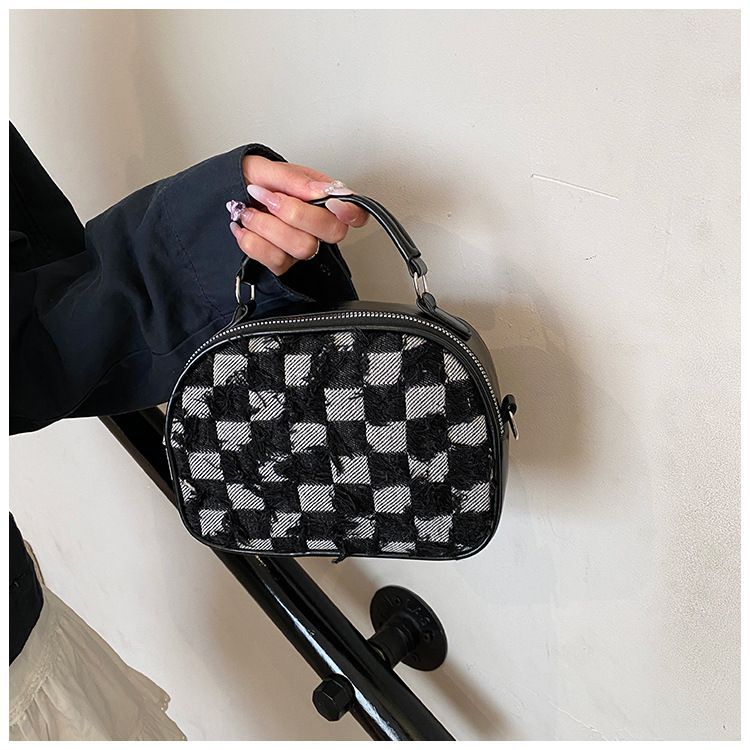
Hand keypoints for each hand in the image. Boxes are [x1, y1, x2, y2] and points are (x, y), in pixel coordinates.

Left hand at [228, 155, 368, 274]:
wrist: (220, 197)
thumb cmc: (247, 179)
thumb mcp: (267, 168)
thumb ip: (295, 180)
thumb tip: (323, 190)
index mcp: (322, 197)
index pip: (355, 211)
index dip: (352, 212)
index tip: (335, 205)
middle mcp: (317, 224)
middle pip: (332, 232)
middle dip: (295, 214)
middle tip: (268, 197)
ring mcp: (301, 245)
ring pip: (303, 247)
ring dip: (268, 227)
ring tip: (247, 211)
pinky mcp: (282, 262)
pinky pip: (277, 261)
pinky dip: (254, 243)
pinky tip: (243, 227)